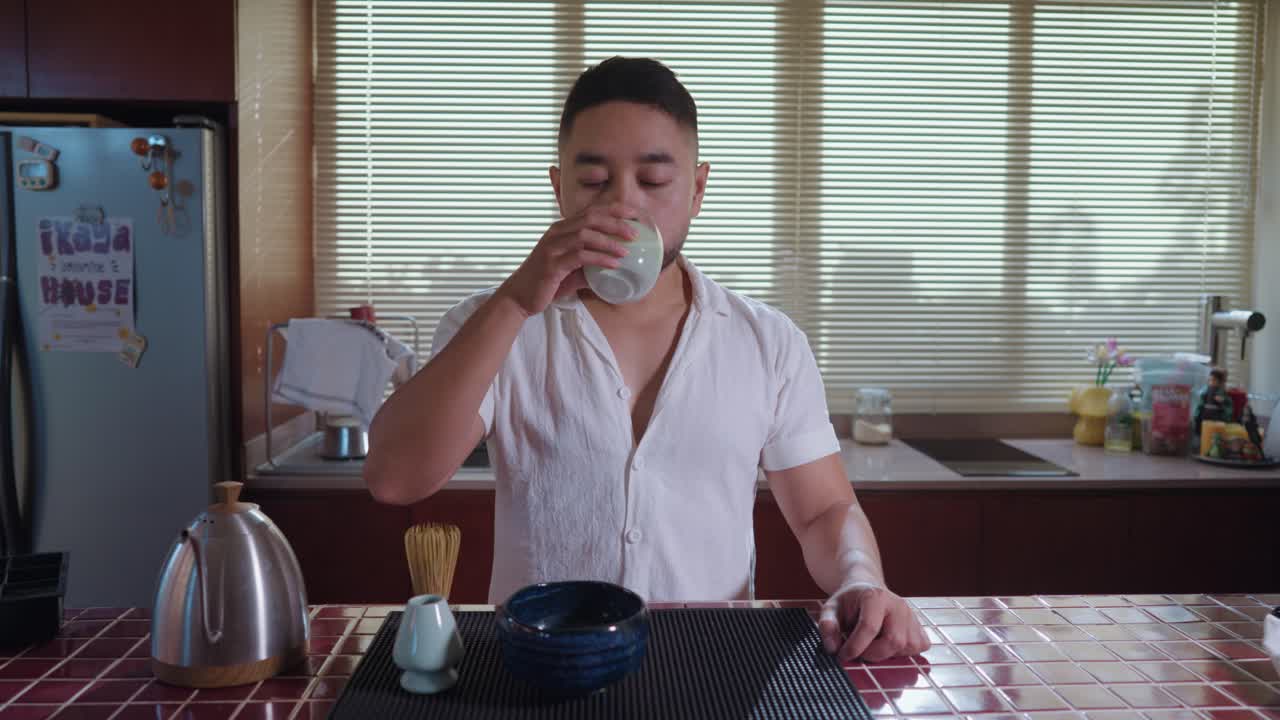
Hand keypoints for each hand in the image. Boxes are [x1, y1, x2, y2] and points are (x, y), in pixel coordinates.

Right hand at [497, 202, 636, 316]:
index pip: (590, 211)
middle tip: (635, 232)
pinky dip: (599, 258)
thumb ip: (590, 265)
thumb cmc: (547, 282)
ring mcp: (553, 247)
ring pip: (586, 235)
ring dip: (609, 241)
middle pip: (590, 218)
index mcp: (561, 229)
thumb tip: (613, 266)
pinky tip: (613, 264)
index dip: (613, 209)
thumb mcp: (572, 270)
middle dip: (615, 223)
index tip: (634, 213)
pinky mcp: (552, 264)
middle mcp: (557, 233)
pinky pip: (580, 256)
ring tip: (627, 250)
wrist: (520, 296)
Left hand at [818, 584, 929, 662]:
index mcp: (875, 597)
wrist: (867, 590)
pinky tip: (888, 645)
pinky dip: (903, 653)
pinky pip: (918, 648)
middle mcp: (898, 605)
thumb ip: (827, 625)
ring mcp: (912, 616)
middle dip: (873, 654)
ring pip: (907, 647)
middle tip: (859, 653)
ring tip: (873, 645)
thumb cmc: (849, 602)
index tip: (842, 655)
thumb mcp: (831, 608)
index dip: (854, 647)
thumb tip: (832, 648)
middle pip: (893, 641)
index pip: (869, 627)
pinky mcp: (920, 627)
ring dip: (887, 654)